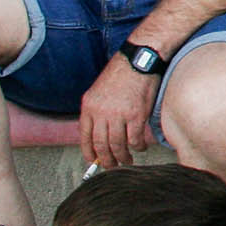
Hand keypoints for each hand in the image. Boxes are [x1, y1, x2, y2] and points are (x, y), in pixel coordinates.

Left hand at [76, 55, 157, 169]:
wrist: (140, 59)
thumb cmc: (122, 72)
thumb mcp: (100, 90)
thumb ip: (97, 109)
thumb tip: (100, 131)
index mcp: (89, 106)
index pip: (84, 135)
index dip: (88, 151)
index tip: (92, 160)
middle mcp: (101, 112)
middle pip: (101, 144)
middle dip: (105, 159)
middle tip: (110, 166)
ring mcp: (119, 115)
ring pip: (117, 145)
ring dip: (122, 156)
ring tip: (126, 160)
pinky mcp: (137, 115)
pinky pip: (135, 139)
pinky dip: (137, 146)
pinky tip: (140, 147)